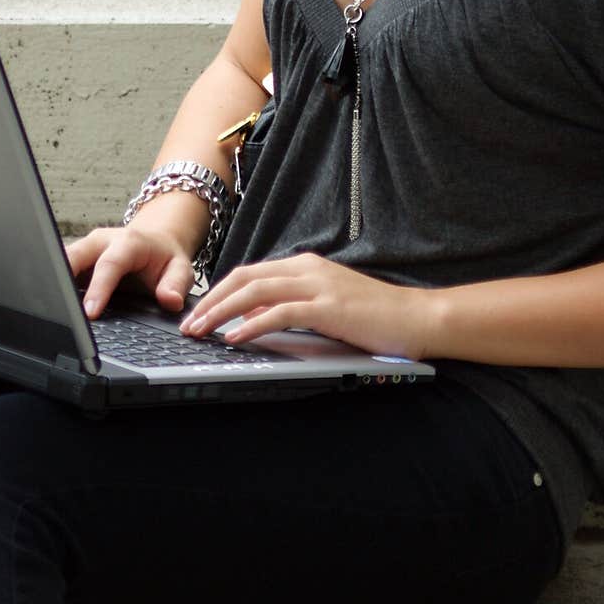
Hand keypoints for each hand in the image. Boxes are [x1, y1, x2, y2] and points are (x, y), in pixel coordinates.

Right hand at [66, 225, 195, 318]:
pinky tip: (53, 304)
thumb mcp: (180, 269)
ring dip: (55, 281)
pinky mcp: (77, 259)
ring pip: (62, 260)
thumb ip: (176, 284)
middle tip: (56, 308)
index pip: (109, 264)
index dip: (99, 288)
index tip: (90, 312)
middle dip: (62, 278)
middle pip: (75, 256)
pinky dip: (56, 285)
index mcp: (128, 242)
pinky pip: (61, 269)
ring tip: (49, 308)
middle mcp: (102, 241)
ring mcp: (86, 249)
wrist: (156, 241)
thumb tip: (170, 300)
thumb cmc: (165, 257)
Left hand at [179, 252, 432, 358]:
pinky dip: (252, 324)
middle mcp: (307, 268)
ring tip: (201, 330)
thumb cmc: (374, 316)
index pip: (250, 273)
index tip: (199, 311)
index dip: (220, 291)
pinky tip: (235, 337)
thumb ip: (291, 307)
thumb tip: (252, 318)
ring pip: (255, 291)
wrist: (415, 317)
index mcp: (305, 266)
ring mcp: (317, 285)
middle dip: (211, 300)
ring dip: (222, 312)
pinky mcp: (327, 307)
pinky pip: (279, 312)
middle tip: (188, 323)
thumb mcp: (325, 305)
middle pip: (245, 278)